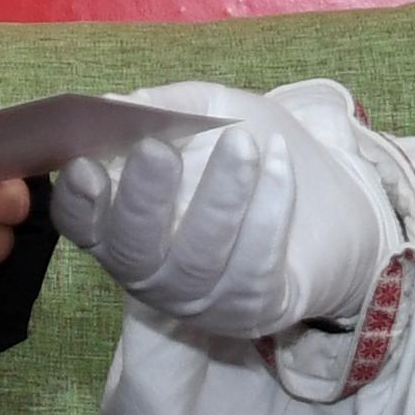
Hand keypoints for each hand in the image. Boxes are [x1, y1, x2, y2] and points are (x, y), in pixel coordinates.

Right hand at [51, 80, 389, 339]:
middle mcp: (153, 271)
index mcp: (125, 223)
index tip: (86, 165)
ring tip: (242, 142)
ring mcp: (202, 298)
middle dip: (142, 198)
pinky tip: (280, 165)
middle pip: (132, 249)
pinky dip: (267, 211)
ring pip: (197, 258)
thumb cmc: (254, 149)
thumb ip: (170, 107)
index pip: (84, 224)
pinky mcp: (253, 310)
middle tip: (157, 148)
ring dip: (218, 197)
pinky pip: (253, 267)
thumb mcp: (213, 111)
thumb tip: (123, 104)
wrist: (335, 200)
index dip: (78, 201)